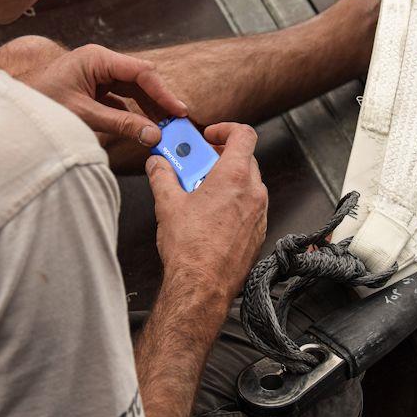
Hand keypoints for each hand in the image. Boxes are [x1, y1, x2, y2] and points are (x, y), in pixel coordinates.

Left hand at [17, 43, 187, 145]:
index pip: (141, 72)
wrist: (12, 111)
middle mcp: (100, 63)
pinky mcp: (93, 90)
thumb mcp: (84, 116)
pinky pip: (121, 100)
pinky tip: (144, 128)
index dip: (163, 93)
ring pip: (133, 90)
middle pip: (140, 79)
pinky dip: (133, 114)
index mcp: (97, 59)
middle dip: (159, 101)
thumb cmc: (40, 104)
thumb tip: (153, 135)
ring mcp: (97, 76)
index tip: (178, 112)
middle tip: (176, 123)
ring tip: (164, 128)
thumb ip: (121, 124)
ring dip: (148, 109)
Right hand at [146, 123, 267, 302]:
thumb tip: (157, 164)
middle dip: (218, 157)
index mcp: (234, 177)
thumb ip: (162, 176)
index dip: (226, 129)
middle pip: (244, 158)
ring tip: (198, 192)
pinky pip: (249, 206)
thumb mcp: (167, 204)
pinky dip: (232, 201)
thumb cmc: (190, 249)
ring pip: (247, 183)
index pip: (244, 134)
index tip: (209, 135)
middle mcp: (253, 192)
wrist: (202, 287)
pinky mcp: (258, 232)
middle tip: (194, 165)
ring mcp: (259, 213)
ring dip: (225, 180)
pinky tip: (209, 215)